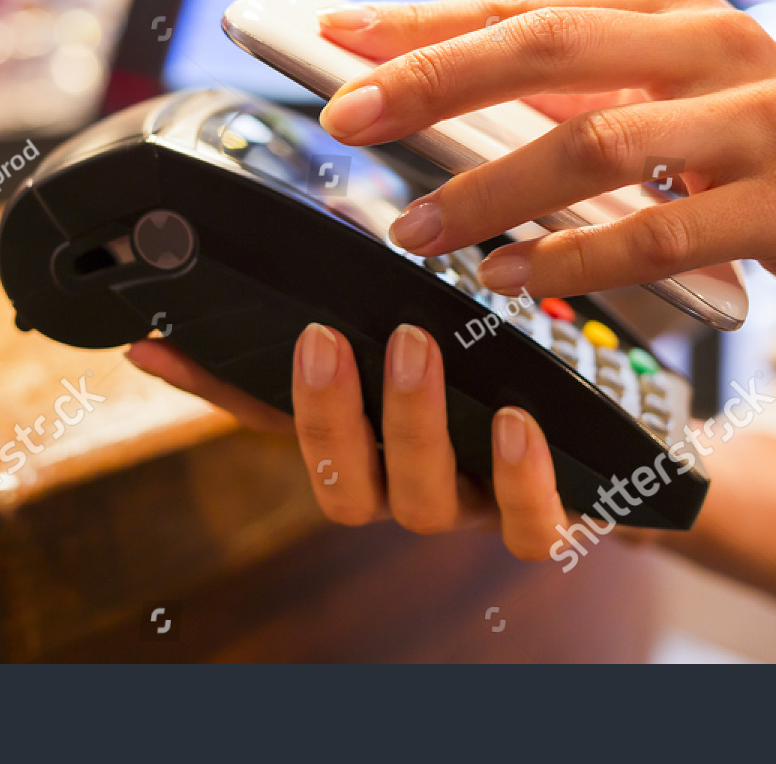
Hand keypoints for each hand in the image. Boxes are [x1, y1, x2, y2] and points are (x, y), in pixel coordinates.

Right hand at [125, 324, 574, 558]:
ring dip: (411, 425)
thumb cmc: (500, 380)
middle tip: (325, 337)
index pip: (271, 422)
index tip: (157, 347)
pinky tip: (512, 421)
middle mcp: (406, 483)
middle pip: (340, 484)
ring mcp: (471, 506)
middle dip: (325, 413)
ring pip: (421, 503)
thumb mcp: (427, 330)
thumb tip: (284, 249)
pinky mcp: (540, 518)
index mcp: (368, 442)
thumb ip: (366, 306)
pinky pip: (524, 526)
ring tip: (416, 348)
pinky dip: (515, 479)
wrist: (617, 459)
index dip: (212, 392)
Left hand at [313, 0, 775, 306]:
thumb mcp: (667, 96)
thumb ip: (575, 92)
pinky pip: (660, 231)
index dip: (424, 22)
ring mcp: (755, 117)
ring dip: (490, 190)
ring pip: (594, 146)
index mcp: (667, 8)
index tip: (334, 34)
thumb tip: (439, 98)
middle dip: (432, 80)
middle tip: (345, 117)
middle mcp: (710, 42)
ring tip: (415, 230)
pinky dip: (575, 256)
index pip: (522, 7)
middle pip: (544, 50)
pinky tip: (512, 275)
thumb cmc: (755, 149)